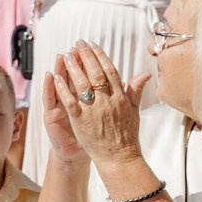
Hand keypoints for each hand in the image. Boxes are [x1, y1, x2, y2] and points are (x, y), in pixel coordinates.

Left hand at [42, 43, 151, 170]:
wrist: (120, 158)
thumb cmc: (127, 136)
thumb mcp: (135, 111)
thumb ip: (136, 90)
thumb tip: (145, 73)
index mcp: (120, 97)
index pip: (110, 71)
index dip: (101, 56)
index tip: (93, 45)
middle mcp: (107, 101)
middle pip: (95, 73)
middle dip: (86, 56)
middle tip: (78, 44)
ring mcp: (93, 110)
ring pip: (82, 84)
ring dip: (73, 68)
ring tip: (67, 55)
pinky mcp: (80, 120)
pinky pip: (70, 101)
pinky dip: (63, 89)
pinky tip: (56, 77)